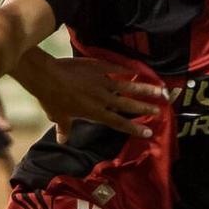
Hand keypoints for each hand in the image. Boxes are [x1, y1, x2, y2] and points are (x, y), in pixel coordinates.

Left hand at [19, 55, 166, 143]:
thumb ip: (64, 128)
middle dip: (145, 108)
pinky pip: (117, 68)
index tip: (148, 133)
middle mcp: (103, 98)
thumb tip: (62, 141)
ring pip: (129, 86)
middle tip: (161, 110)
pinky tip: (138, 70)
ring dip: (145, 88)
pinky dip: (127, 69)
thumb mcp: (58, 117)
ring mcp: (103, 81)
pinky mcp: (99, 67)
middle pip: (129, 104)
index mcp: (95, 112)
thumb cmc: (52, 99)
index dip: (134, 129)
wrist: (48, 77)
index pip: (118, 123)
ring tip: (160, 90)